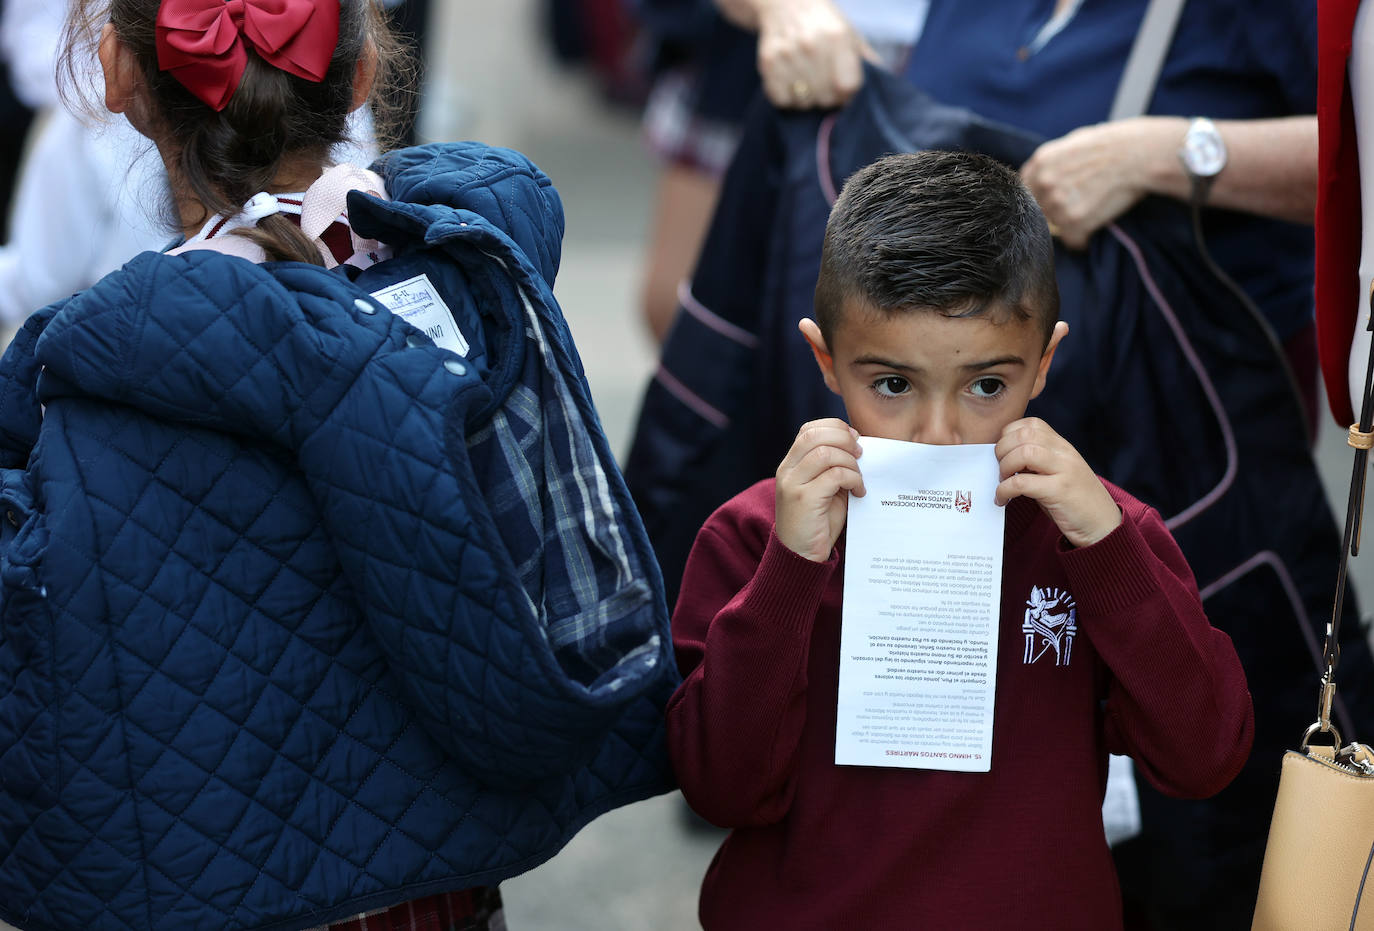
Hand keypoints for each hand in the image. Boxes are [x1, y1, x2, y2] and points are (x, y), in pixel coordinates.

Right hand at [747, 0, 870, 108]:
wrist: (786, 3)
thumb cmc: (824, 23)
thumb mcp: (851, 35)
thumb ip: (867, 62)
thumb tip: (883, 88)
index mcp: (837, 37)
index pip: (847, 87)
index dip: (848, 95)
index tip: (845, 90)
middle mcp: (811, 45)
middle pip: (825, 97)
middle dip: (829, 97)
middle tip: (825, 84)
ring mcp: (787, 54)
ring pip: (804, 101)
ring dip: (808, 98)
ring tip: (808, 81)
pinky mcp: (767, 63)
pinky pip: (781, 100)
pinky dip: (787, 98)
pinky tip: (792, 81)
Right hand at [775, 419, 865, 560]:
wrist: (801, 555)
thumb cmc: (817, 522)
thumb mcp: (823, 488)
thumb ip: (832, 467)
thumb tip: (858, 447)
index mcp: (790, 465)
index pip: (808, 430)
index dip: (834, 428)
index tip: (854, 440)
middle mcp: (787, 471)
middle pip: (815, 435)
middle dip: (844, 439)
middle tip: (860, 454)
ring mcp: (792, 484)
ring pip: (825, 453)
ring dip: (850, 462)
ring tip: (858, 478)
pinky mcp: (804, 499)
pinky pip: (834, 476)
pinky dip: (852, 479)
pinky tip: (858, 492)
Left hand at [994, 418, 1120, 547]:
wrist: (1103, 525)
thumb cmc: (1073, 502)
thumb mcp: (1056, 474)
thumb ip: (1035, 462)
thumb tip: (1002, 458)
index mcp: (1062, 447)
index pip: (1031, 424)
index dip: (1009, 435)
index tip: (1003, 454)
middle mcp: (1064, 454)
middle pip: (1025, 434)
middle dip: (1003, 449)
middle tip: (1000, 469)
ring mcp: (1064, 471)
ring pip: (1025, 453)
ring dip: (1005, 467)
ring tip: (1002, 482)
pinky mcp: (1060, 492)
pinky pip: (1022, 483)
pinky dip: (1004, 490)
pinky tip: (1002, 499)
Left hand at [1020, 117, 1183, 249]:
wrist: (1140, 154)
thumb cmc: (1114, 145)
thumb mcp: (1074, 142)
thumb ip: (1052, 163)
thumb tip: (1040, 180)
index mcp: (1041, 162)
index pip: (1026, 191)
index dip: (1042, 198)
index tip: (1058, 199)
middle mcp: (1044, 183)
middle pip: (1039, 211)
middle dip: (1056, 212)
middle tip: (1081, 204)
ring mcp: (1057, 203)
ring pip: (1055, 226)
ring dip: (1071, 225)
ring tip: (1093, 209)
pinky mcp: (1075, 222)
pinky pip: (1073, 241)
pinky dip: (1084, 239)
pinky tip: (1096, 226)